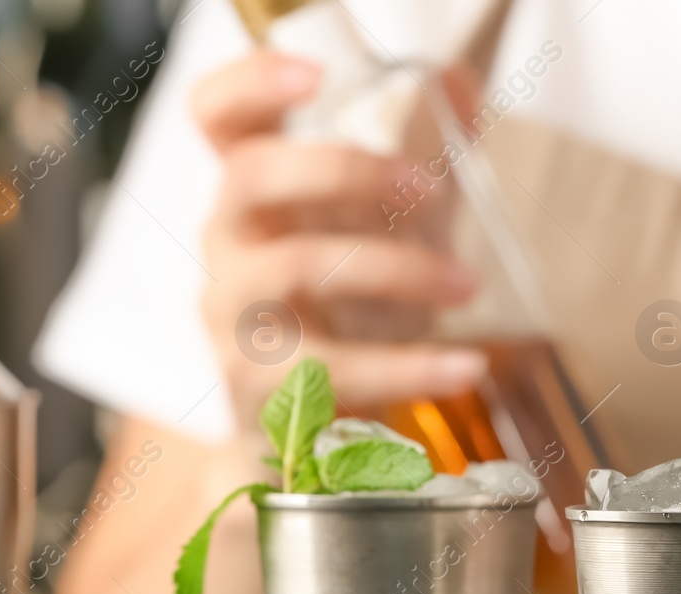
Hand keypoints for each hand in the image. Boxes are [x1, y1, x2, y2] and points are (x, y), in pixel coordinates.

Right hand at [192, 51, 486, 417]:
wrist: (299, 433)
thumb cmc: (344, 310)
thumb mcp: (381, 228)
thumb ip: (419, 157)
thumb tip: (461, 83)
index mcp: (250, 191)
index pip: (215, 116)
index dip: (250, 83)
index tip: (315, 74)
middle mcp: (226, 242)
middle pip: (251, 177)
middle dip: (343, 170)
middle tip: (426, 188)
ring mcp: (233, 314)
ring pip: (297, 269)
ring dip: (397, 270)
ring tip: (465, 285)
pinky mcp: (256, 384)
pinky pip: (333, 368)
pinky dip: (409, 368)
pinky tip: (464, 364)